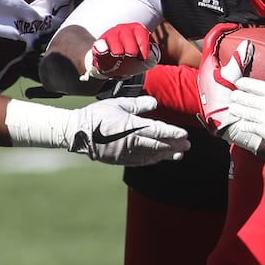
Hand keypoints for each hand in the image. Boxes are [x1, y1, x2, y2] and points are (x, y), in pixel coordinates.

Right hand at [64, 96, 189, 165]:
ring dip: (166, 155)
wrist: (77, 133)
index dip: (172, 133)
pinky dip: (152, 160)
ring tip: (178, 154)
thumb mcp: (118, 104)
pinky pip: (140, 161)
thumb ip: (138, 105)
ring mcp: (126, 153)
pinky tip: (159, 158)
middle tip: (187, 146)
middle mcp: (131, 141)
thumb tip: (154, 103)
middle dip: (174, 146)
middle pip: (158, 145)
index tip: (184, 135)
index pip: (157, 130)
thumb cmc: (97, 116)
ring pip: (151, 155)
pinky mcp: (120, 160)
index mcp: (132, 126)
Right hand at [83, 22, 158, 79]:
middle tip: (131, 55)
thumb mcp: (144, 58)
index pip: (140, 32)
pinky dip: (101, 48)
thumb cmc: (131, 59)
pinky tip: (105, 51)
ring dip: (118, 48)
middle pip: (127, 34)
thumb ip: (153, 57)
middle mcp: (122, 30)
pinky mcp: (99, 45)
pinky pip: (98, 44)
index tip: (143, 57)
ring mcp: (110, 36)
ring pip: (113, 38)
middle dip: (131, 46)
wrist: (113, 66)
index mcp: (135, 30)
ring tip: (119, 55)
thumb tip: (160, 57)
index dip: (143, 44)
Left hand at [197, 30, 260, 151]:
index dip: (221, 30)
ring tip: (245, 52)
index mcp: (206, 65)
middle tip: (240, 37)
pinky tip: (245, 71)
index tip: (233, 27)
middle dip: (227, 42)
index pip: (210, 40)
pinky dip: (235, 68)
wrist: (222, 124)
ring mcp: (211, 81)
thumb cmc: (222, 101)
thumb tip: (246, 43)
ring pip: (221, 62)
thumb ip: (239, 59)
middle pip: (215, 50)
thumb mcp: (231, 77)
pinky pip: (226, 73)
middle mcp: (206, 72)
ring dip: (231, 56)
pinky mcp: (218, 89)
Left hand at [228, 72, 264, 147]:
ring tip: (232, 108)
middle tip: (232, 95)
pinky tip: (240, 124)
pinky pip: (252, 128)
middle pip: (247, 99)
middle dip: (238, 96)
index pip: (254, 85)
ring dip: (238, 110)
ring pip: (247, 113)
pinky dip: (245, 125)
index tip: (238, 83)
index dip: (244, 83)